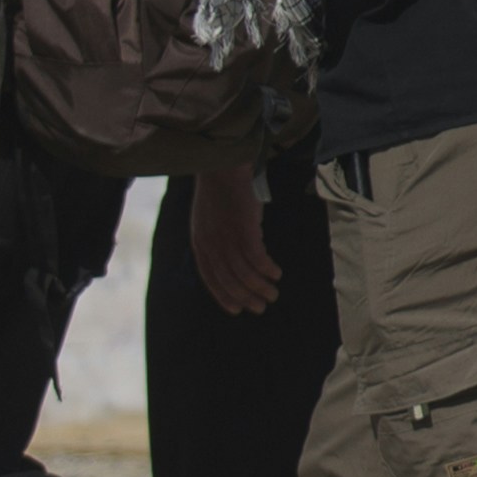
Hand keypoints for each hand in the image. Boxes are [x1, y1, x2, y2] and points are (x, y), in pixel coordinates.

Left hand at [187, 165, 281, 314]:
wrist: (223, 165)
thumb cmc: (220, 190)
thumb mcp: (206, 219)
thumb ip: (213, 239)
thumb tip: (227, 256)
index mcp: (200, 243)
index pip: (210, 278)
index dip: (223, 296)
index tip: (237, 310)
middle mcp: (211, 244)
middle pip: (228, 278)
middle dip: (245, 296)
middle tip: (261, 307)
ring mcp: (227, 237)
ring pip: (243, 271)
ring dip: (259, 286)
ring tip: (273, 294)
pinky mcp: (244, 228)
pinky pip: (256, 257)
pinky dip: (266, 269)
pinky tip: (277, 274)